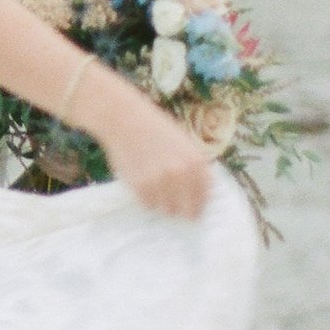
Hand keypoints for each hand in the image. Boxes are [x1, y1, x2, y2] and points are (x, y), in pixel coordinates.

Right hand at [99, 92, 214, 220]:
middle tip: (174, 204)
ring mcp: (161, 182)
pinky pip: (148, 205)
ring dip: (162, 203)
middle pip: (188, 211)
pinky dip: (145, 198)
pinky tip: (142, 182)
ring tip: (154, 186)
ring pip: (167, 210)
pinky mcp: (141, 187)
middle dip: (182, 208)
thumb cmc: (154, 129)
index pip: (205, 199)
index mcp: (197, 163)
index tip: (193, 209)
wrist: (124, 119)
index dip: (198, 205)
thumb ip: (193, 168)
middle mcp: (182, 175)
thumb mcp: (183, 145)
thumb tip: (196, 196)